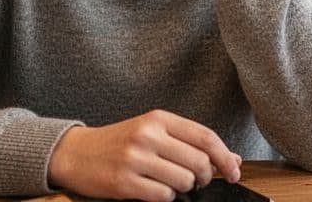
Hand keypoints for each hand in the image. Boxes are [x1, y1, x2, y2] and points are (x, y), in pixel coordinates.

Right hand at [47, 110, 241, 201]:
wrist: (76, 154)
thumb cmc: (120, 142)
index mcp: (159, 118)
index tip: (235, 171)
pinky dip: (166, 197)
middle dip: (205, 177)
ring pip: (183, 181)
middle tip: (198, 181)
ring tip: (172, 183)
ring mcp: (135, 159)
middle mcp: (148, 135)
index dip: (226, 157)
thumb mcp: (154, 131)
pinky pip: (163, 196)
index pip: (206, 137)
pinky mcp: (124, 182)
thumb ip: (191, 142)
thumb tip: (233, 159)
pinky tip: (156, 190)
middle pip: (198, 162)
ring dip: (185, 188)